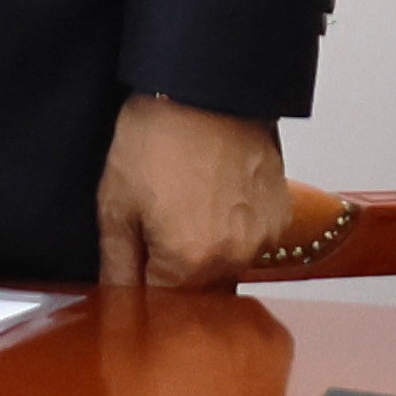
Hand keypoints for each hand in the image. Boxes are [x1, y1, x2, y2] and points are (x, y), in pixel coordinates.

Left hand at [97, 92, 288, 292]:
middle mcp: (233, 259)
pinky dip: (232, 229)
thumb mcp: (117, 202)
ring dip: (205, 252)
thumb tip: (116, 304)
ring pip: (227, 267)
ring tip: (185, 204)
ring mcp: (262, 238)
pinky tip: (213, 195)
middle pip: (198, 292)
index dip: (142, 295)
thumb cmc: (155, 138)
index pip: (162, 307)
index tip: (134, 278)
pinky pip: (251, 240)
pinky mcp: (279, 215)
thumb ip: (117, 263)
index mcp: (188, 262)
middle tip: (156, 228)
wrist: (206, 88)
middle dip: (173, 274)